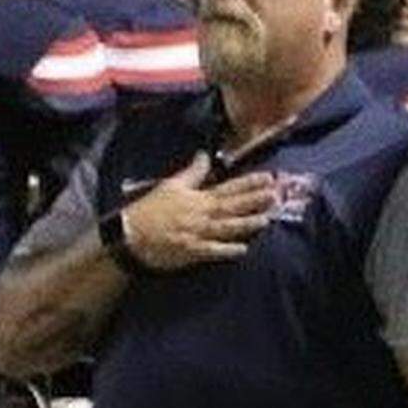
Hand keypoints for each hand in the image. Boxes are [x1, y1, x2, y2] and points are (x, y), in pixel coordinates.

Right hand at [123, 152, 274, 270]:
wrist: (131, 234)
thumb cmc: (150, 209)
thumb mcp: (171, 185)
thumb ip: (192, 172)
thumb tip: (204, 155)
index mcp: (198, 198)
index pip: (229, 188)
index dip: (250, 183)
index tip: (268, 178)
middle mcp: (201, 215)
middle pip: (232, 206)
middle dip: (255, 200)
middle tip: (276, 195)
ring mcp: (197, 234)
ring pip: (226, 227)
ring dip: (246, 223)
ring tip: (266, 218)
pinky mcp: (191, 251)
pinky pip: (212, 251)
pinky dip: (227, 250)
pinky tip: (243, 249)